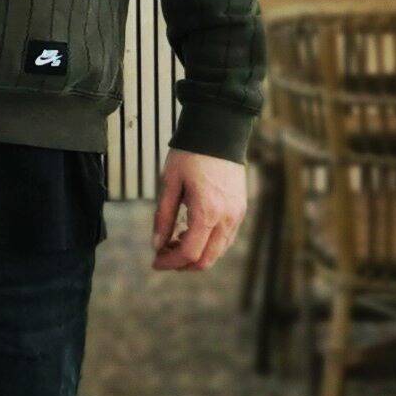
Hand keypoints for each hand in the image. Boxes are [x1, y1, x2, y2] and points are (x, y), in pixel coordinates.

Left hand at [151, 147, 247, 272]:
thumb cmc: (190, 154)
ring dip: (196, 254)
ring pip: (218, 252)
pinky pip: (226, 238)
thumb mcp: (169, 183)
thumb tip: (156, 245)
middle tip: (163, 255)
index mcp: (207, 212)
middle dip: (183, 264)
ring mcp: (237, 214)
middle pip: (206, 260)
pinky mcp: (240, 209)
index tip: (155, 262)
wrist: (219, 131)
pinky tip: (191, 230)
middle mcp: (226, 217)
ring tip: (175, 240)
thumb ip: (163, 217)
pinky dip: (208, 243)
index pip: (189, 253)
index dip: (169, 263)